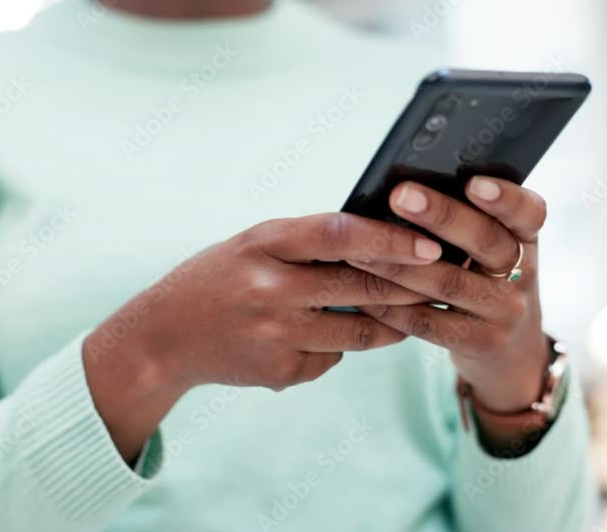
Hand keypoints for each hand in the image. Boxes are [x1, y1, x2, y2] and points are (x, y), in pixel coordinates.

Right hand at [83, 212, 440, 460]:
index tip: (431, 243)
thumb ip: (308, 243)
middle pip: (361, 287)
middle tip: (443, 281)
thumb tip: (383, 244)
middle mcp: (271, 289)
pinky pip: (333, 359)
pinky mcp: (279, 372)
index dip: (392, 239)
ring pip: (360, 333)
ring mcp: (276, 335)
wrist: (163, 337)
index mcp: (265, 244)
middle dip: (410, 286)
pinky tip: (327, 337)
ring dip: (391, 323)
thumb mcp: (253, 245)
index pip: (342, 234)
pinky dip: (340, 348)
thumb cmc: (217, 279)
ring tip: (410, 312)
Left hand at [348, 176, 550, 414]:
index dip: (504, 198)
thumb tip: (401, 189)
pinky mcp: (480, 344)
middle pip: (485, 241)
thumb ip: (464, 223)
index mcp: (524, 238)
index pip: (529, 212)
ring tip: (360, 247)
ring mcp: (505, 312)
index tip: (473, 182)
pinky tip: (362, 295)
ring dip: (399, 264)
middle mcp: (521, 273)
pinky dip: (392, 308)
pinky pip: (429, 323)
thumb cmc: (482, 281)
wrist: (510, 351)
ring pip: (449, 283)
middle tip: (400, 196)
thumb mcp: (490, 252)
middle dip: (441, 216)